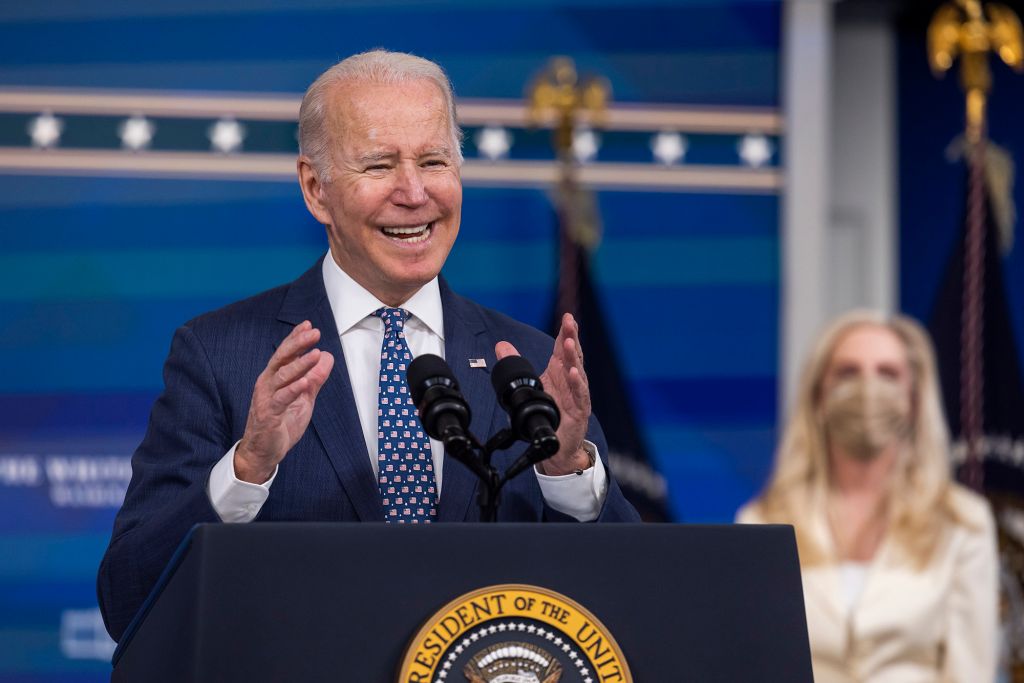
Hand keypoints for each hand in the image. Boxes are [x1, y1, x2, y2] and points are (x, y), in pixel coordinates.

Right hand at [235, 321, 334, 482]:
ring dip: (300, 364)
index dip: (296, 338)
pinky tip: (304, 381)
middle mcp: (267, 383)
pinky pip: (281, 398)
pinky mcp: (268, 414)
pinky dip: (293, 389)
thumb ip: (315, 379)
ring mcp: (266, 397)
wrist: (263, 451)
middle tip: (314, 332)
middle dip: (298, 343)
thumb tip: (327, 357)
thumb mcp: (304, 399)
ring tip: (316, 353)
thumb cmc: (281, 423)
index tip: (309, 324)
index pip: (285, 353)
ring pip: (282, 375)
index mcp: (274, 378)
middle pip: (281, 358)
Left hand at [495, 313, 591, 475]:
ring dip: (573, 356)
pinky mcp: (580, 410)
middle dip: (572, 337)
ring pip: (578, 371)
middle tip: (570, 321)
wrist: (557, 446)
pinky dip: (577, 383)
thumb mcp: (530, 384)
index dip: (565, 332)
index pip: (563, 348)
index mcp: (560, 371)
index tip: (566, 317)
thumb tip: (501, 345)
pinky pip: (580, 394)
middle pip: (573, 355)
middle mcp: (570, 380)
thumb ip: (516, 364)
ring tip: (569, 342)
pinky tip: (572, 373)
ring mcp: (577, 394)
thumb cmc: (550, 413)